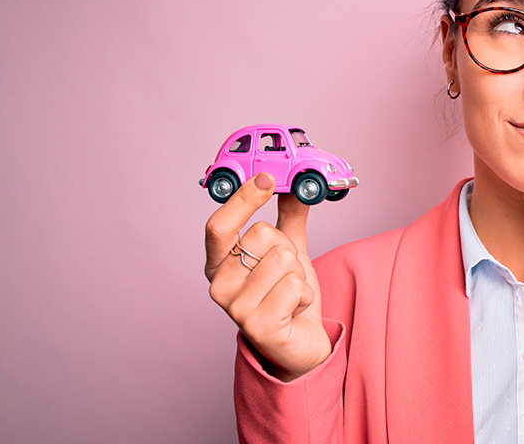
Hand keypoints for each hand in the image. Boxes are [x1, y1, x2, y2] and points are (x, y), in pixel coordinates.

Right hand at [205, 172, 330, 381]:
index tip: (267, 178)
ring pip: (284, 260)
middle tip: (285, 275)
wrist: (300, 345)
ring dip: (299, 275)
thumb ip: (289, 219)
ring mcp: (234, 308)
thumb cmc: (287, 297)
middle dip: (287, 250)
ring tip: (289, 294)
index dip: (242, 198)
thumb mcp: (289, 252)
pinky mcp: (257, 326)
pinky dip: (304, 295)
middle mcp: (218, 286)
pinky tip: (294, 310)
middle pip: (263, 235)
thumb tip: (295, 186)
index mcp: (218, 264)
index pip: (219, 224)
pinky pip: (295, 287)